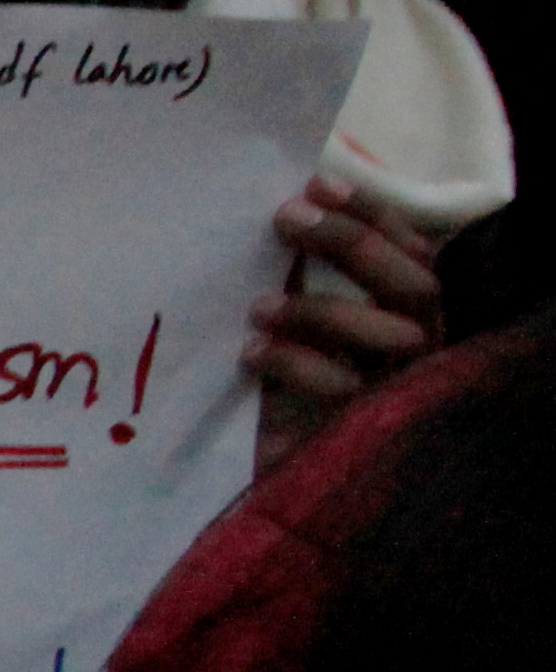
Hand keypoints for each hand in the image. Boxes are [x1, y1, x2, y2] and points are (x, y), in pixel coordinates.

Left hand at [245, 176, 445, 472]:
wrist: (274, 488)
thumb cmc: (285, 397)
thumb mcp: (297, 333)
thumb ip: (304, 281)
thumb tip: (282, 210)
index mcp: (411, 320)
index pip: (415, 254)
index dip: (373, 216)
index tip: (318, 183)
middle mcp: (419, 353)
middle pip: (415, 287)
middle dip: (352, 245)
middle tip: (285, 218)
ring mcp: (396, 393)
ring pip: (393, 337)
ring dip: (322, 309)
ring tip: (261, 304)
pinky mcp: (360, 434)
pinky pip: (343, 390)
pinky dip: (296, 363)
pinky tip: (252, 354)